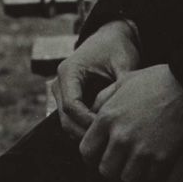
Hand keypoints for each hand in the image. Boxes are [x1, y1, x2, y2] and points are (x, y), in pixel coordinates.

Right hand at [51, 19, 140, 140]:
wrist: (110, 38)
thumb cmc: (117, 48)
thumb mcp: (123, 64)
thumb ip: (120, 89)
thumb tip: (123, 116)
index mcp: (68, 71)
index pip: (71, 106)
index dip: (88, 122)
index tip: (109, 130)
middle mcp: (59, 83)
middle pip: (65, 119)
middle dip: (86, 134)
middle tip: (110, 143)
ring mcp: (61, 93)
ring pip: (67, 124)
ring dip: (85, 135)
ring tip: (109, 141)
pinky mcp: (68, 99)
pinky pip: (73, 121)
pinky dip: (86, 129)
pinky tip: (106, 135)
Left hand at [79, 64, 182, 181]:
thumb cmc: (155, 80)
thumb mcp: (123, 82)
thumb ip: (103, 98)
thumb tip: (92, 111)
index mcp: (107, 118)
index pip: (86, 151)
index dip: (91, 156)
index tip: (99, 155)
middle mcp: (121, 137)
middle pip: (105, 170)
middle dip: (112, 167)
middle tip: (120, 161)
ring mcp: (142, 150)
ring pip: (127, 178)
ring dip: (132, 172)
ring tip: (138, 163)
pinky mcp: (162, 158)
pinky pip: (150, 178)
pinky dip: (152, 173)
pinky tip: (155, 161)